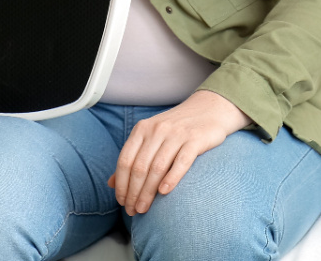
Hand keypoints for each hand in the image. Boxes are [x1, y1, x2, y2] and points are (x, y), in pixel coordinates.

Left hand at [106, 90, 251, 215]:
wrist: (209, 109)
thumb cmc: (176, 129)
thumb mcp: (151, 137)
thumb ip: (132, 158)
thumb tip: (111, 183)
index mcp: (142, 129)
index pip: (125, 160)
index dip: (121, 184)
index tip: (121, 201)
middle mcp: (157, 130)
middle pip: (139, 166)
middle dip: (133, 192)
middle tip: (133, 210)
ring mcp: (176, 134)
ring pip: (157, 167)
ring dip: (148, 192)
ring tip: (144, 208)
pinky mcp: (195, 139)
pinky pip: (182, 161)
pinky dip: (172, 178)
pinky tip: (164, 192)